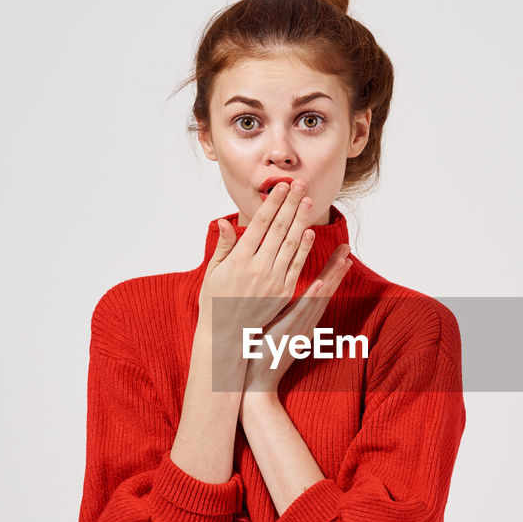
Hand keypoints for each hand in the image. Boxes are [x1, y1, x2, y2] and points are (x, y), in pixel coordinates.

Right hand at [197, 179, 321, 331]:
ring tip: (308, 201)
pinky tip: (309, 233)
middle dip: (290, 204)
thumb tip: (225, 221)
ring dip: (300, 221)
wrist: (225, 337)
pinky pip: (296, 267)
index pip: (258, 224)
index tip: (280, 187)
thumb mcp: (213, 272)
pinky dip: (303, 249)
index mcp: (238, 260)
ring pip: (290, 245)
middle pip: (277, 229)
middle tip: (299, 184)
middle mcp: (256, 268)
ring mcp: (271, 281)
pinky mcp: (282, 294)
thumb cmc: (215, 303)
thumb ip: (223, 246)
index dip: (272, 203)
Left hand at [242, 245, 353, 394]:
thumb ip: (282, 315)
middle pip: (326, 291)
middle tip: (347, 248)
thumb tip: (282, 300)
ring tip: (343, 258)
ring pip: (319, 297)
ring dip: (331, 277)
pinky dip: (313, 296)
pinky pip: (302, 310)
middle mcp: (306, 323)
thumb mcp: (274, 331)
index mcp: (303, 322)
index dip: (332, 273)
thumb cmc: (260, 358)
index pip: (321, 292)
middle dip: (337, 269)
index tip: (341, 255)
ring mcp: (299, 327)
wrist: (256, 384)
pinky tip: (320, 282)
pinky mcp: (288, 331)